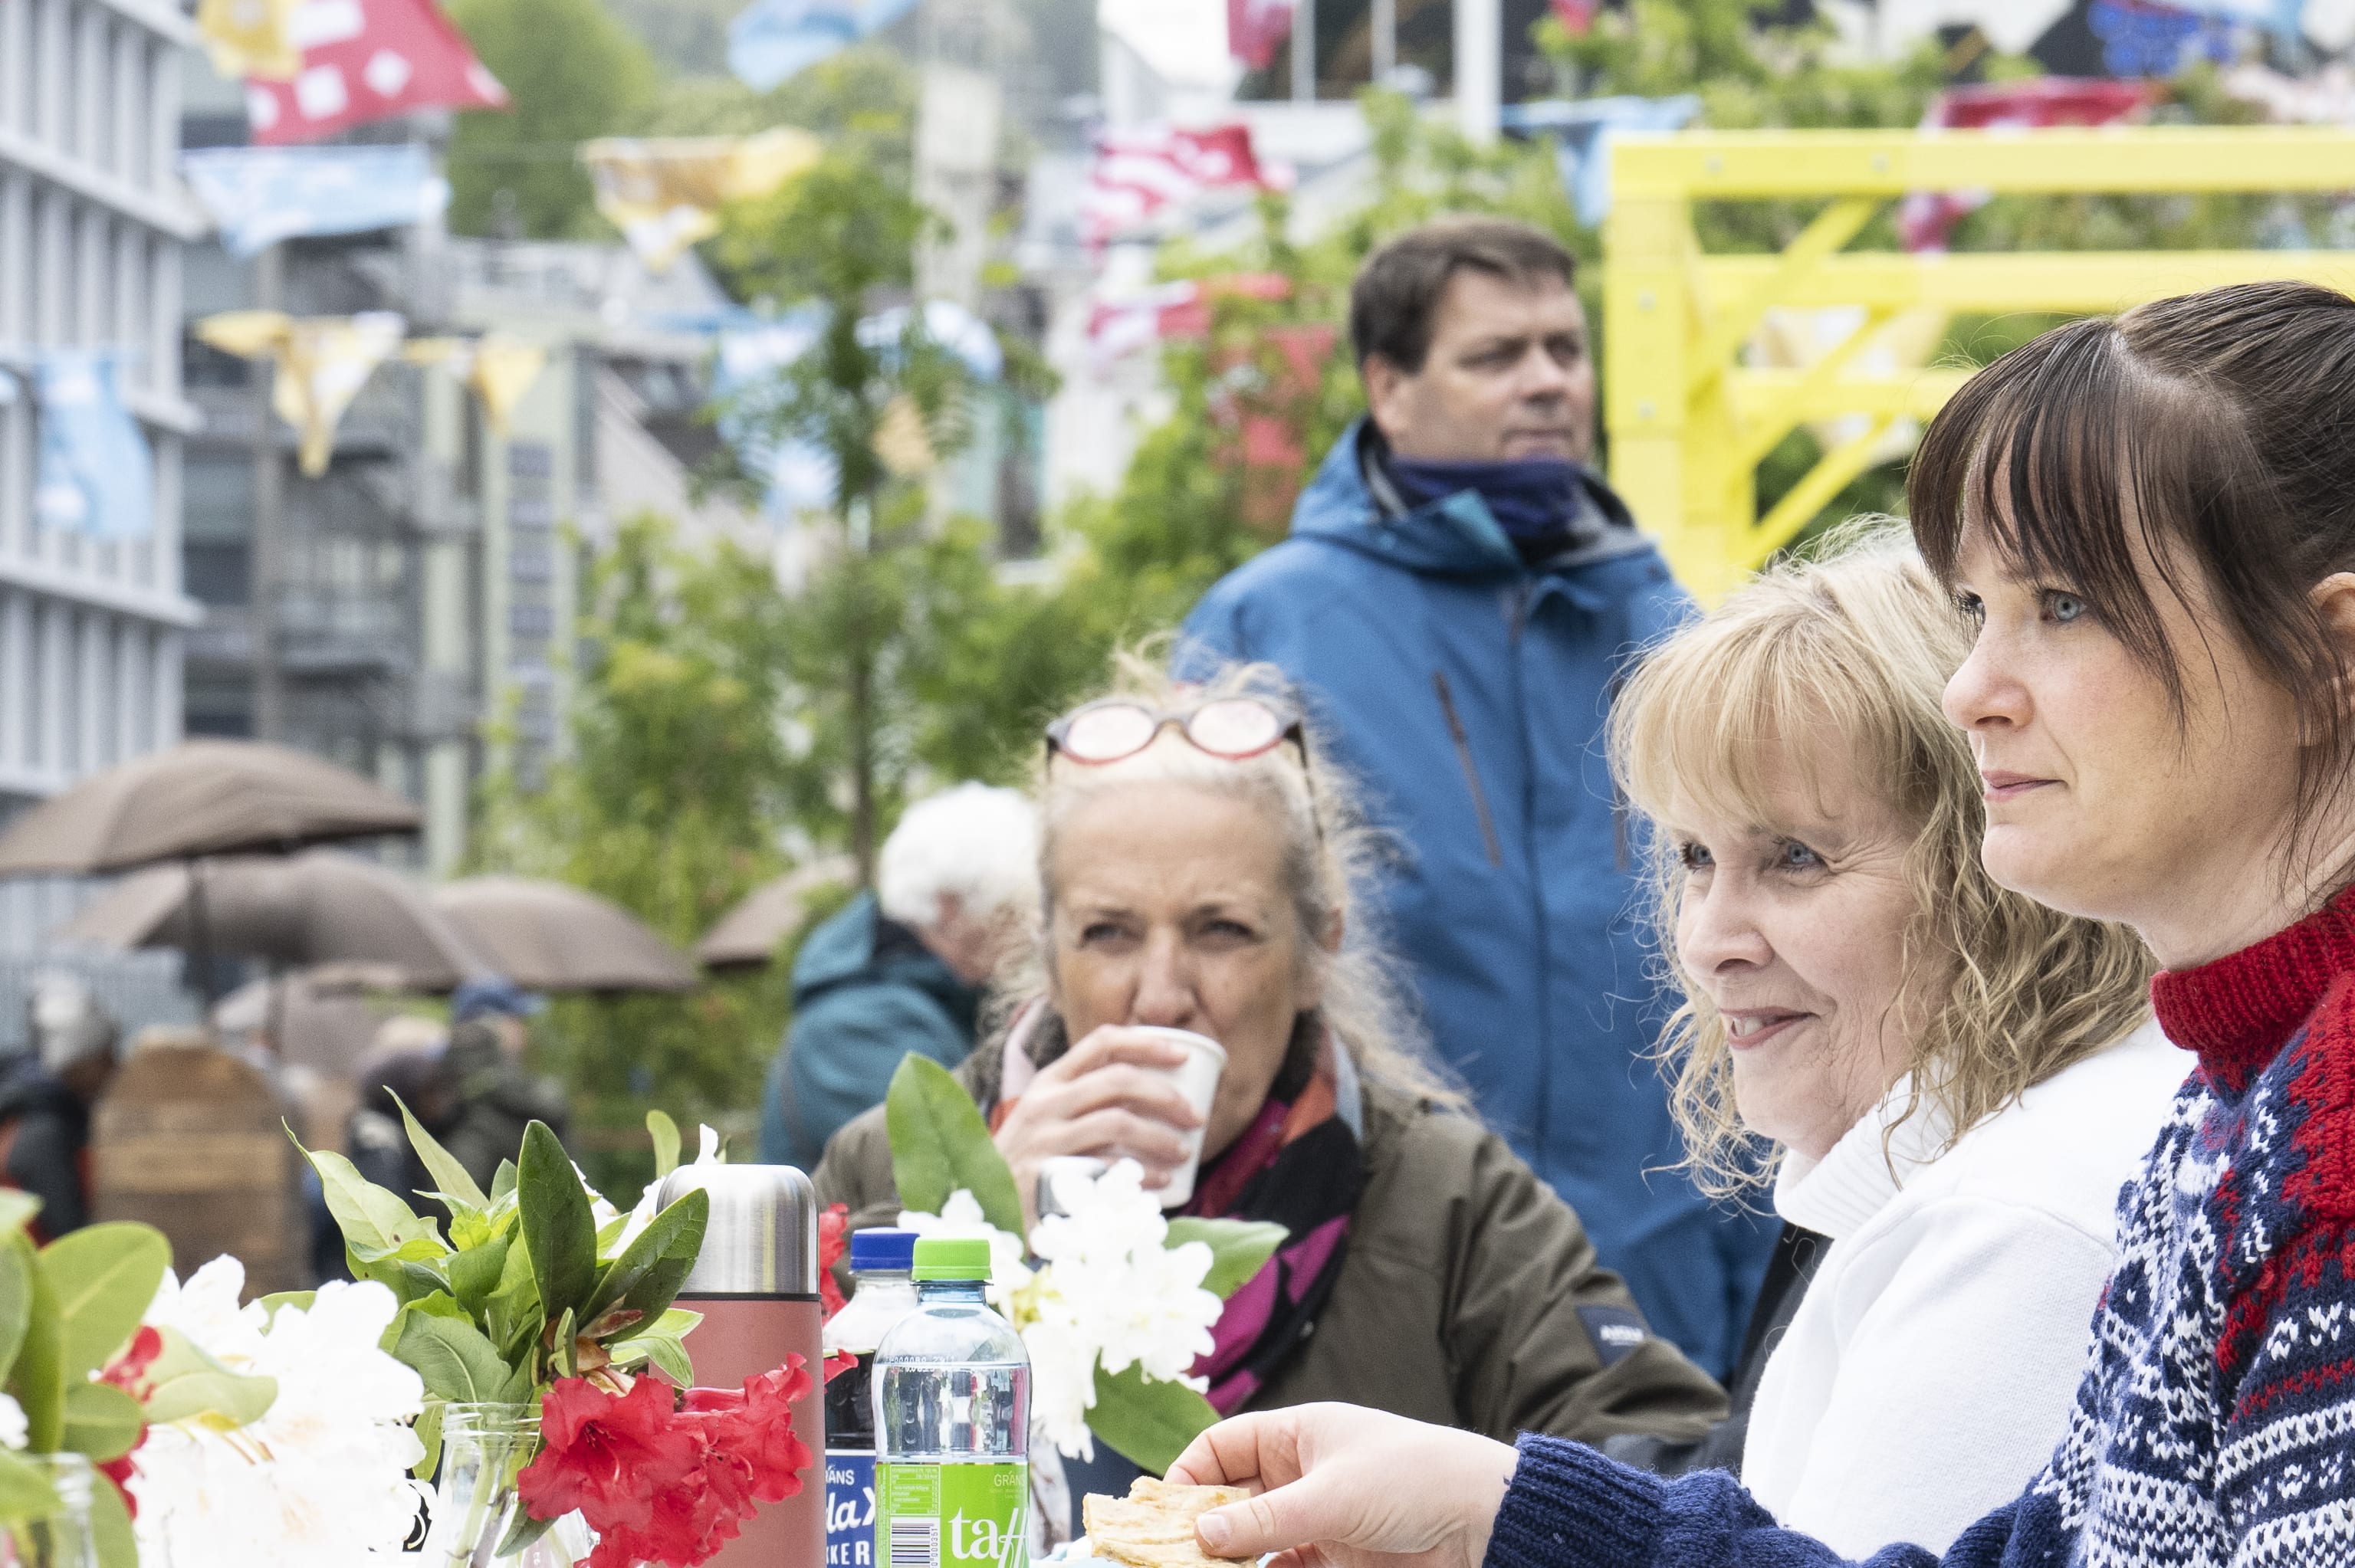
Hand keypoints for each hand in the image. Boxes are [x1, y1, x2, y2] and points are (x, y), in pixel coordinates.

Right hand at [993, 1025, 1204, 1227]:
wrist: (984, 1207)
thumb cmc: (1029, 1162)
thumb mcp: (1046, 1118)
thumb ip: (1085, 1100)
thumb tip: (1155, 1091)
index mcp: (1049, 1081)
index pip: (1102, 1042)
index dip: (1147, 1042)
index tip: (1183, 1055)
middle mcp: (1044, 1102)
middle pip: (1119, 1080)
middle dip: (1166, 1095)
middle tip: (1195, 1118)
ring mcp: (1044, 1138)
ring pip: (1117, 1122)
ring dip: (1160, 1137)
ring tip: (1182, 1153)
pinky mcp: (1048, 1175)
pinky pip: (1106, 1167)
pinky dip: (1141, 1174)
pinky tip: (1161, 1183)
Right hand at [1169, 1405, 1517, 1567]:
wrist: (1485, 1521)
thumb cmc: (1412, 1479)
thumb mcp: (1330, 1497)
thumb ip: (1263, 1521)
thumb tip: (1201, 1533)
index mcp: (1297, 1434)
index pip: (1221, 1448)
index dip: (1187, 1477)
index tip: (1159, 1514)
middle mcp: (1301, 1473)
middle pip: (1229, 1499)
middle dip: (1197, 1527)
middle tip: (1165, 1557)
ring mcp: (1317, 1516)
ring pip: (1252, 1540)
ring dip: (1225, 1558)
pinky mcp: (1336, 1556)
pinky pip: (1282, 1566)